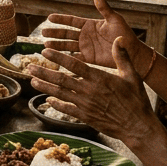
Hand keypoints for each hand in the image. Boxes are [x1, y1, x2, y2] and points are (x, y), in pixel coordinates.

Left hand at [28, 37, 159, 143]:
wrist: (137, 126)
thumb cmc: (136, 100)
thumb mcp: (132, 75)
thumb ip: (122, 57)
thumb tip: (118, 39)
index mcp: (99, 78)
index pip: (74, 64)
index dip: (58, 57)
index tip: (44, 51)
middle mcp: (89, 91)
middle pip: (61, 79)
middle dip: (43, 72)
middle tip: (29, 66)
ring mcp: (85, 105)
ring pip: (60, 93)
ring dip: (44, 86)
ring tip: (32, 80)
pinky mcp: (85, 117)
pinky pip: (67, 109)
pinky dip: (56, 103)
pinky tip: (47, 99)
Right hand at [42, 0, 149, 71]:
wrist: (131, 52)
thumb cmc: (124, 33)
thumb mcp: (113, 18)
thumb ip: (103, 7)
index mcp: (90, 24)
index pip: (72, 21)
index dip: (61, 19)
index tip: (49, 18)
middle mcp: (85, 35)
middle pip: (66, 33)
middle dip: (54, 33)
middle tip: (42, 32)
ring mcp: (86, 47)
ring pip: (67, 45)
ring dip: (56, 45)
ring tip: (45, 45)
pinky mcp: (88, 58)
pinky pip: (74, 57)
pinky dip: (64, 57)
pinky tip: (55, 57)